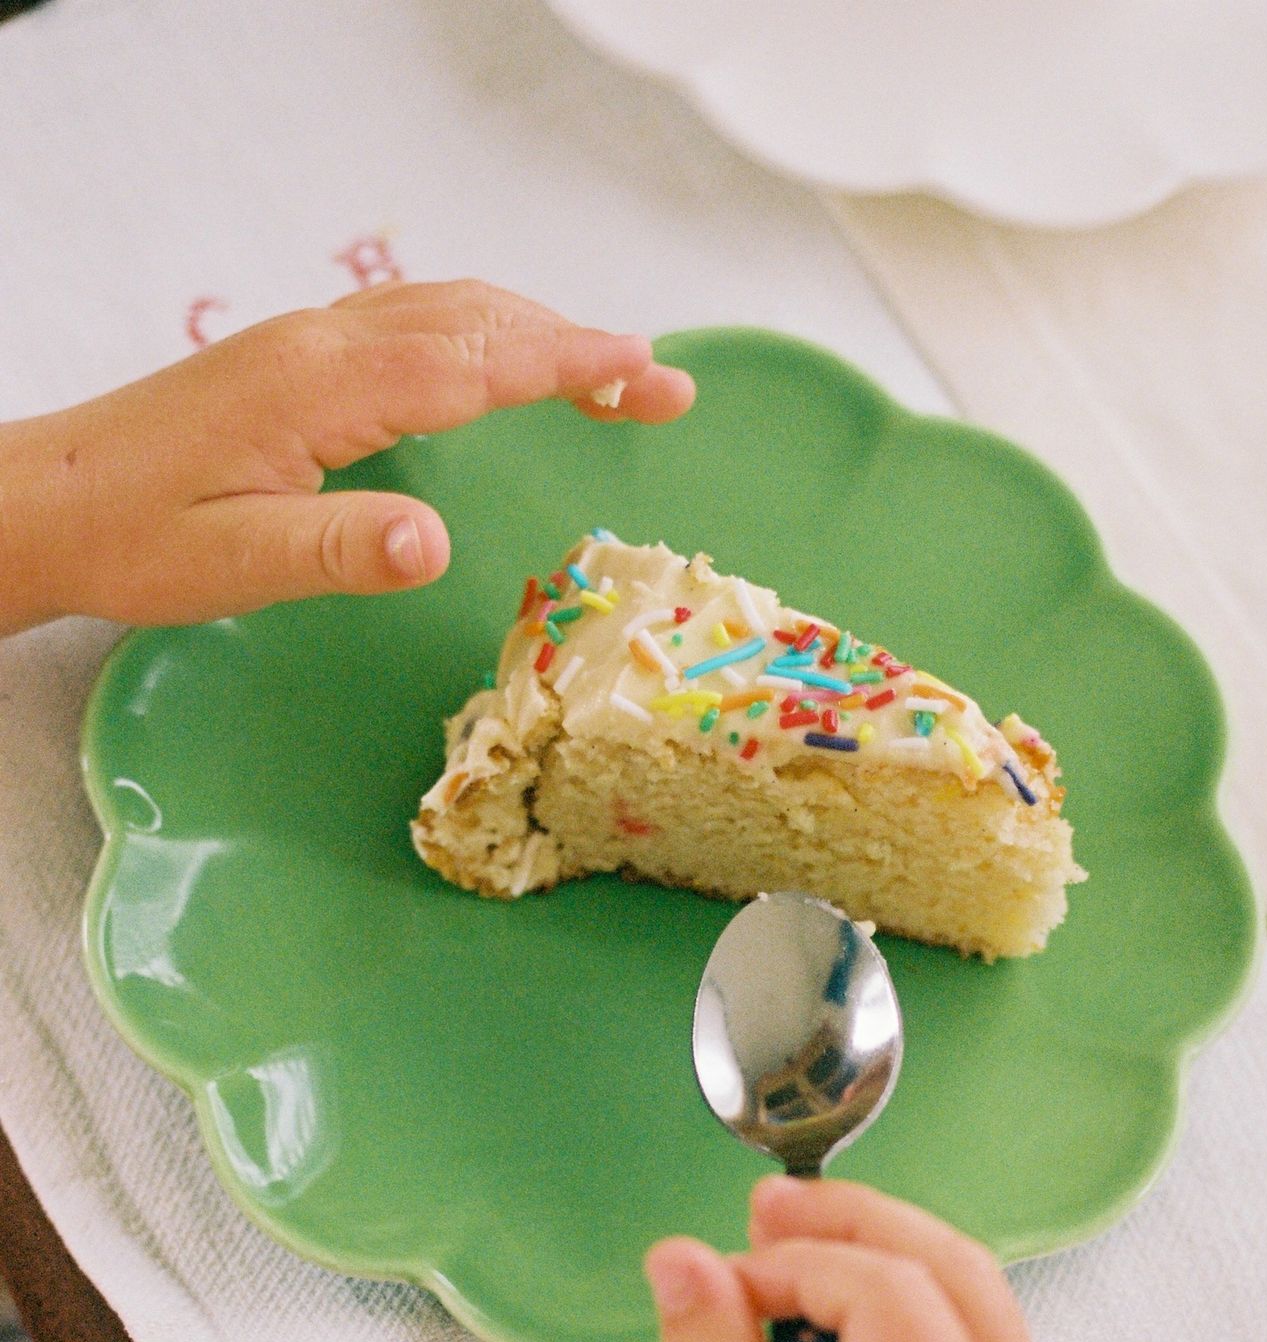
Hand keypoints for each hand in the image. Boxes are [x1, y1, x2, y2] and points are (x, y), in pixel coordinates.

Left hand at [0, 280, 694, 635]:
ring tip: (611, 369)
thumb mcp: (234, 564)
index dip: (566, 364)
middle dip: (577, 343)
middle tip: (664, 383)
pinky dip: (483, 332)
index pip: (469, 362)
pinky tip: (502, 359)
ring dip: (535, 329)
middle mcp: (320, 346)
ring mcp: (306, 344)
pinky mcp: (294, 360)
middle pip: (473, 319)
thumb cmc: (134, 539)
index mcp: (319, 390)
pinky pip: (413, 322)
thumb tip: (433, 544)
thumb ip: (337, 551)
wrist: (47, 501)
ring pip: (445, 310)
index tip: (646, 372)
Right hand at [623, 1182, 1079, 1341]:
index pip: (895, 1302)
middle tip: (763, 1217)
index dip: (805, 1264)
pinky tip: (838, 1329)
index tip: (730, 1275)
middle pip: (959, 1276)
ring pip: (980, 1303)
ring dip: (888, 1264)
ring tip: (789, 1264)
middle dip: (859, 1229)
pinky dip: (914, 1317)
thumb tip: (683, 1257)